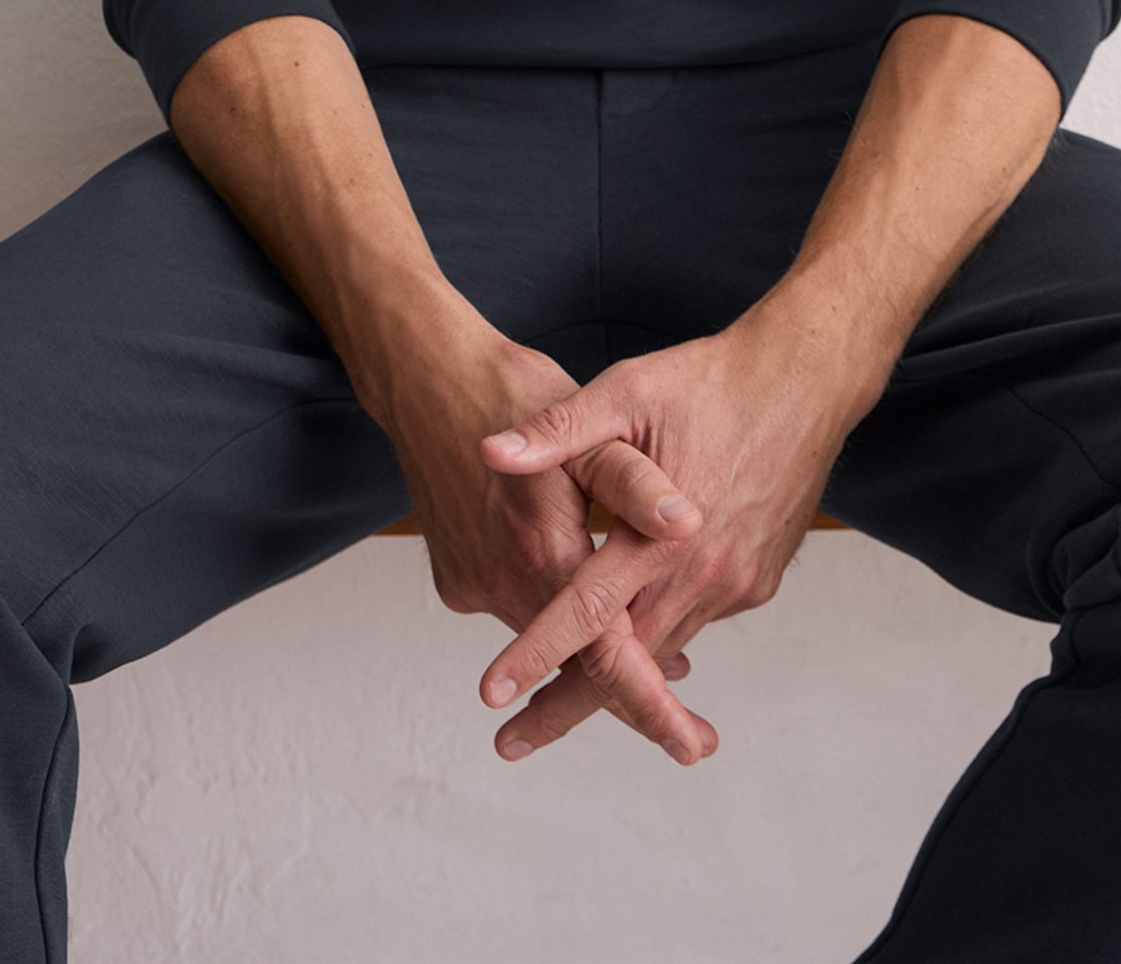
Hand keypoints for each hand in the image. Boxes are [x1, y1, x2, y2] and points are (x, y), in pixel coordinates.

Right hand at [377, 327, 709, 759]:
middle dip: (638, 699)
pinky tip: (593, 609)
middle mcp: (503, 581)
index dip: (652, 704)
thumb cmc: (514, 389)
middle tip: (694, 736)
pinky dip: (558, 622)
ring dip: (600, 657)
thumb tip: (687, 521)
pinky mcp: (457, 579)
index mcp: (545, 550)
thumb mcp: (593, 419)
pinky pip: (520, 612)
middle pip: (579, 666)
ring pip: (550, 641)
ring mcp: (474, 584)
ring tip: (660, 674)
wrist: (425, 376)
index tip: (692, 745)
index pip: (607, 654)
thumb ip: (634, 483)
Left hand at [474, 311, 879, 764]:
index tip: (491, 695)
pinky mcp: (756, 580)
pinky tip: (636, 633)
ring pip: (662, 645)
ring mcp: (734, 583)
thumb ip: (558, 432)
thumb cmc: (710, 380)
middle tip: (511, 742)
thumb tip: (489, 452)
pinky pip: (696, 617)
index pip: (585, 611)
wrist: (805, 381)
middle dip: (565, 704)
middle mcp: (701, 573)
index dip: (536, 654)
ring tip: (562, 703)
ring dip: (617, 680)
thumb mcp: (626, 392)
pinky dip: (660, 632)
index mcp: (660, 534)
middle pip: (624, 660)